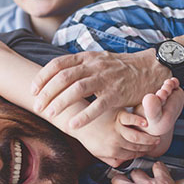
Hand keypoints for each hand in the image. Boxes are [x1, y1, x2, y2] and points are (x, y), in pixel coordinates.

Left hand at [32, 50, 170, 128]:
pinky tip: (73, 125)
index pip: (58, 64)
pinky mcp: (117, 93)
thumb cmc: (121, 67)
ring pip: (77, 89)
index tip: (33, 90)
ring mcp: (105, 79)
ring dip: (60, 102)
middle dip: (46, 92)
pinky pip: (97, 105)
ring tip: (49, 114)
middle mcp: (94, 66)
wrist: (151, 67)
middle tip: (37, 106)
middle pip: (63, 77)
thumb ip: (80, 66)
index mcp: (87, 58)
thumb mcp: (98, 60)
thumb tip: (58, 74)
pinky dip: (84, 116)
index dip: (42, 77)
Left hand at [74, 108, 159, 166]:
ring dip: (148, 138)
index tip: (147, 152)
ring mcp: (116, 129)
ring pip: (137, 136)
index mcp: (111, 152)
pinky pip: (130, 119)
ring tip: (156, 137)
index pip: (131, 155)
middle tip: (156, 145)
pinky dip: (139, 121)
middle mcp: (115, 142)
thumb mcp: (96, 152)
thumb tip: (121, 163)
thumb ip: (110, 159)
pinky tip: (146, 123)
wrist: (75, 120)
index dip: (141, 154)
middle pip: (137, 146)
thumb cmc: (86, 135)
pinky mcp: (116, 116)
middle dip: (148, 147)